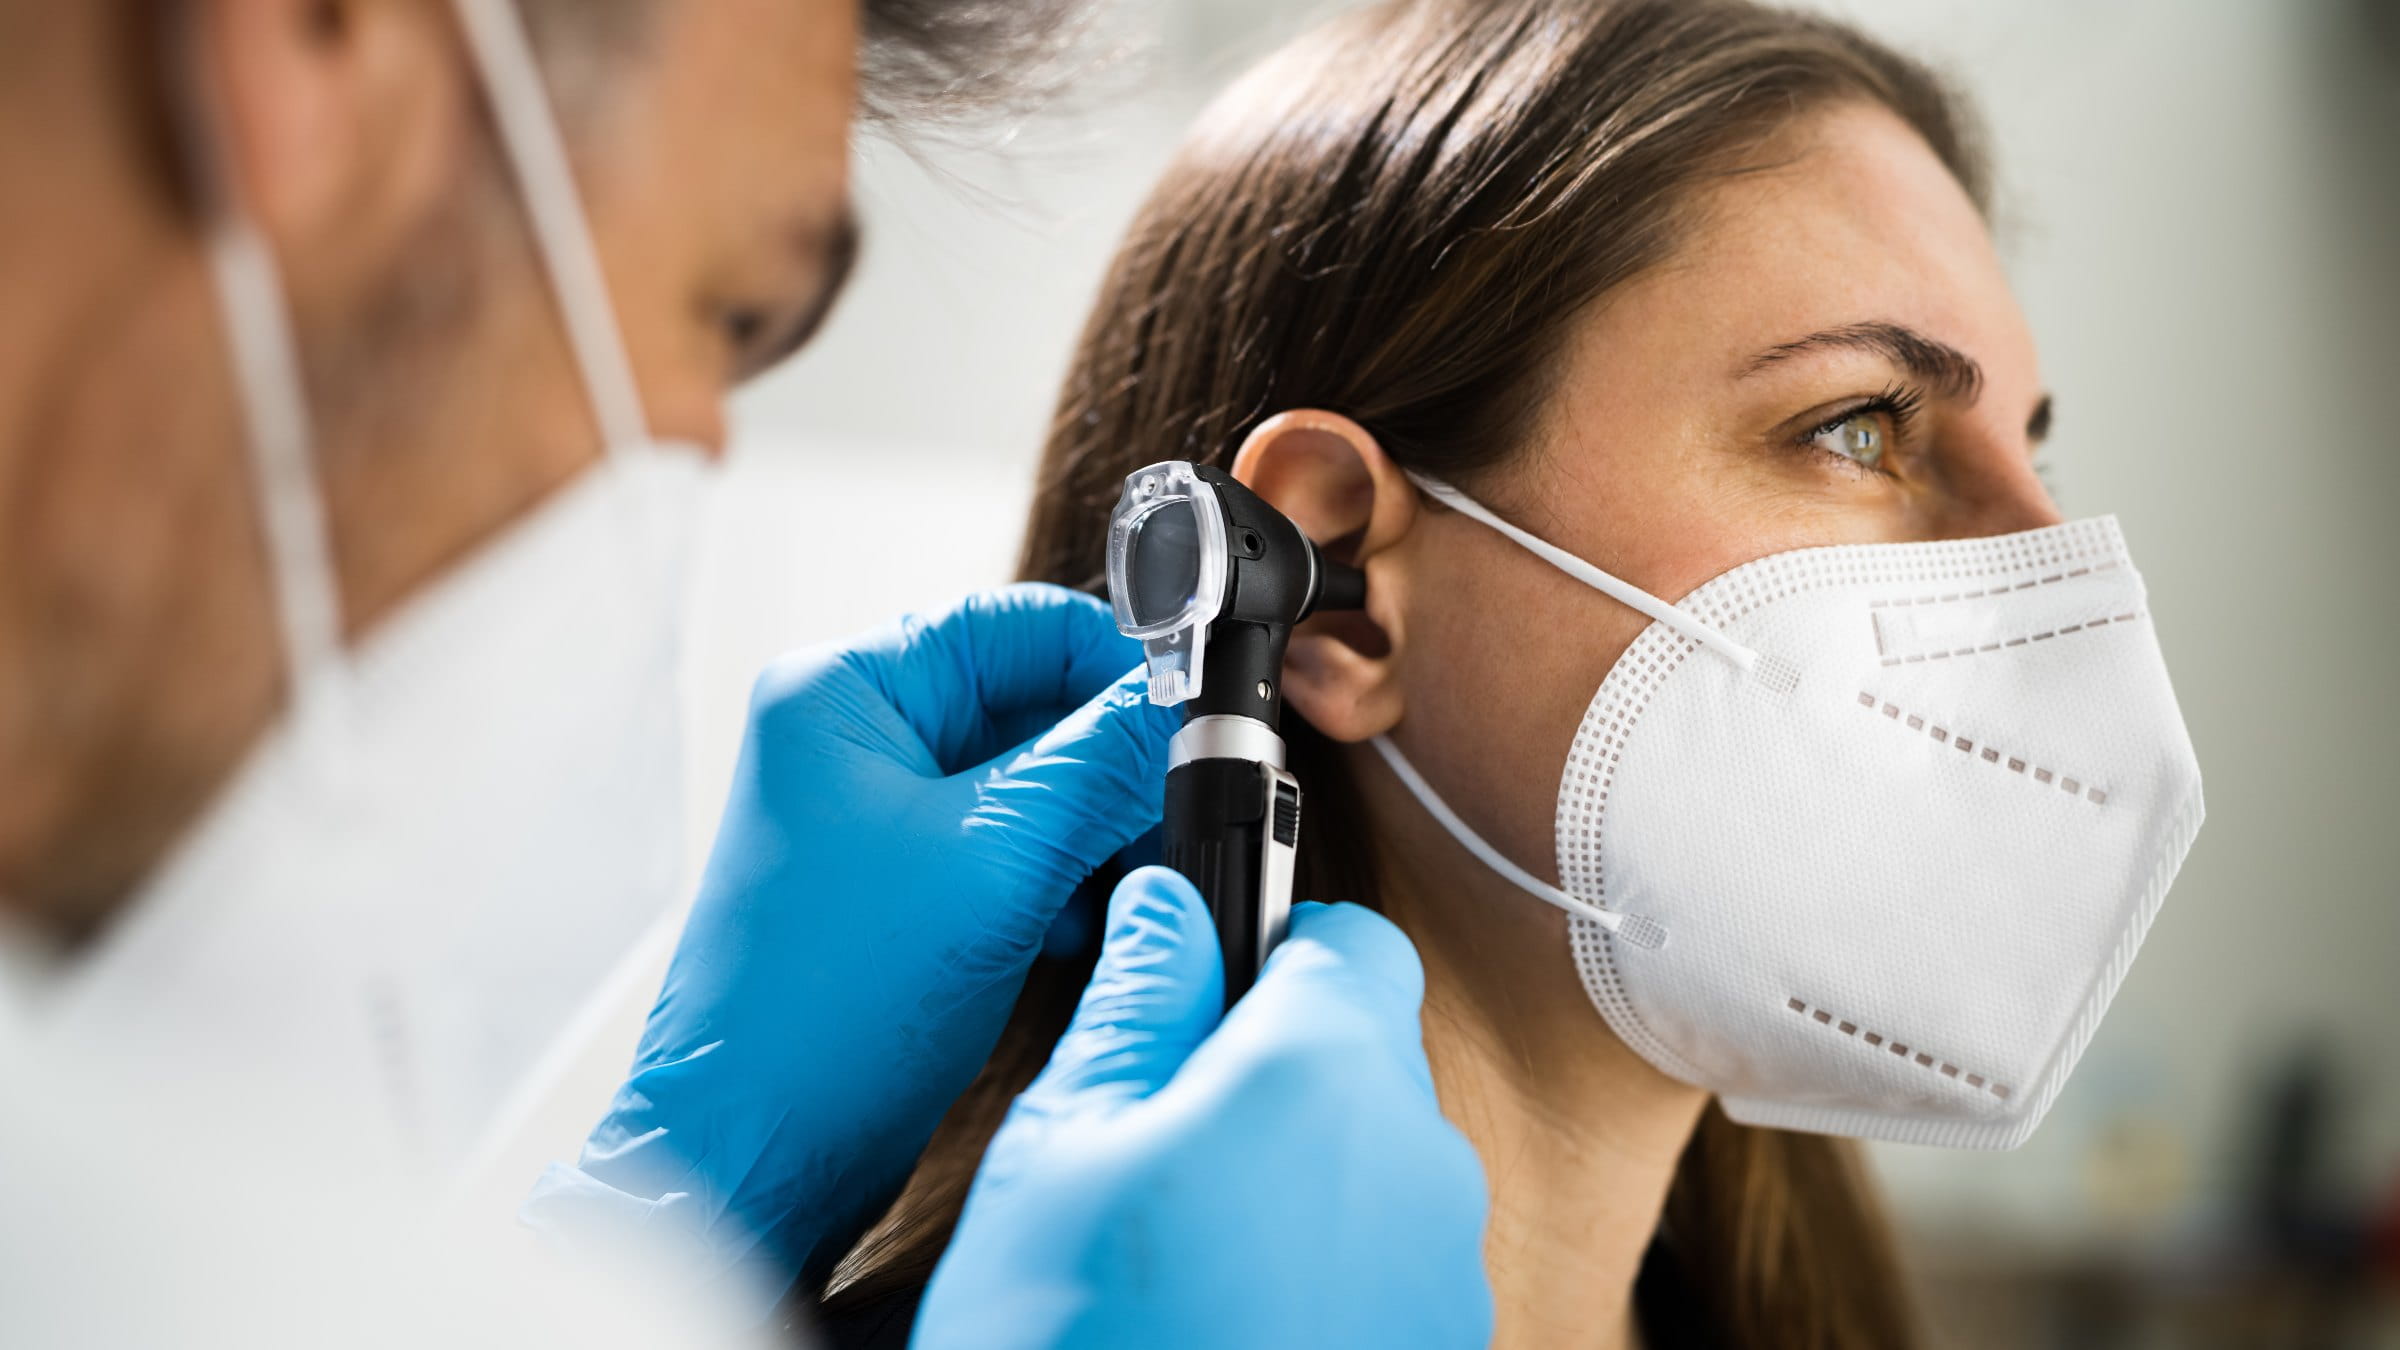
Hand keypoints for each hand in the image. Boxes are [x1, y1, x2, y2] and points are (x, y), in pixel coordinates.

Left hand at [524, 584, 1175, 1315]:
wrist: (757, 1152)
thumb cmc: (821, 1011)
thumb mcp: (996, 865)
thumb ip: (1099, 767)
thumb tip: (1183, 703)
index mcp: (843, 694)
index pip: (1016, 624)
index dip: (1115, 662)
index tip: (1191, 713)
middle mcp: (853, 738)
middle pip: (1031, 701)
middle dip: (1109, 763)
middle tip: (1170, 812)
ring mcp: (877, 814)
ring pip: (1034, 779)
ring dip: (1094, 828)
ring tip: (1124, 884)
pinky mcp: (906, 883)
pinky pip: (1013, 845)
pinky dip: (1062, 877)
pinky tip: (1078, 928)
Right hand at [917, 867, 1493, 1349]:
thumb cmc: (1081, 1347)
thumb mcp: (1060, 1149)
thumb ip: (1137, 1000)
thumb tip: (1174, 903)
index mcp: (1331, 1073)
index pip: (1345, 937)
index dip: (1265, 942)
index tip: (1196, 982)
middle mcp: (1422, 1163)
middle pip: (1361, 1055)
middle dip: (1265, 1071)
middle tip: (1145, 1138)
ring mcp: (1444, 1275)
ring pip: (1370, 1167)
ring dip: (1290, 1177)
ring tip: (1170, 1256)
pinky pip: (1384, 1267)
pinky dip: (1317, 1270)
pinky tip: (1220, 1323)